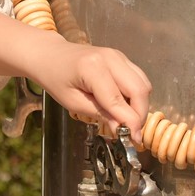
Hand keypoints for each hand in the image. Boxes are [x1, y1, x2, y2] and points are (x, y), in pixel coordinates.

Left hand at [31, 41, 150, 134]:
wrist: (51, 55)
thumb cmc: (56, 78)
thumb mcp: (72, 102)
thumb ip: (99, 114)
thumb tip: (122, 129)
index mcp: (93, 68)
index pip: (118, 100)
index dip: (130, 122)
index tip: (134, 140)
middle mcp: (111, 58)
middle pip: (139, 90)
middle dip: (140, 115)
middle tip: (132, 132)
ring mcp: (118, 56)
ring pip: (143, 84)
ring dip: (140, 105)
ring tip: (127, 119)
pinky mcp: (122, 58)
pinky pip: (138, 78)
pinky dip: (136, 95)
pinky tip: (124, 105)